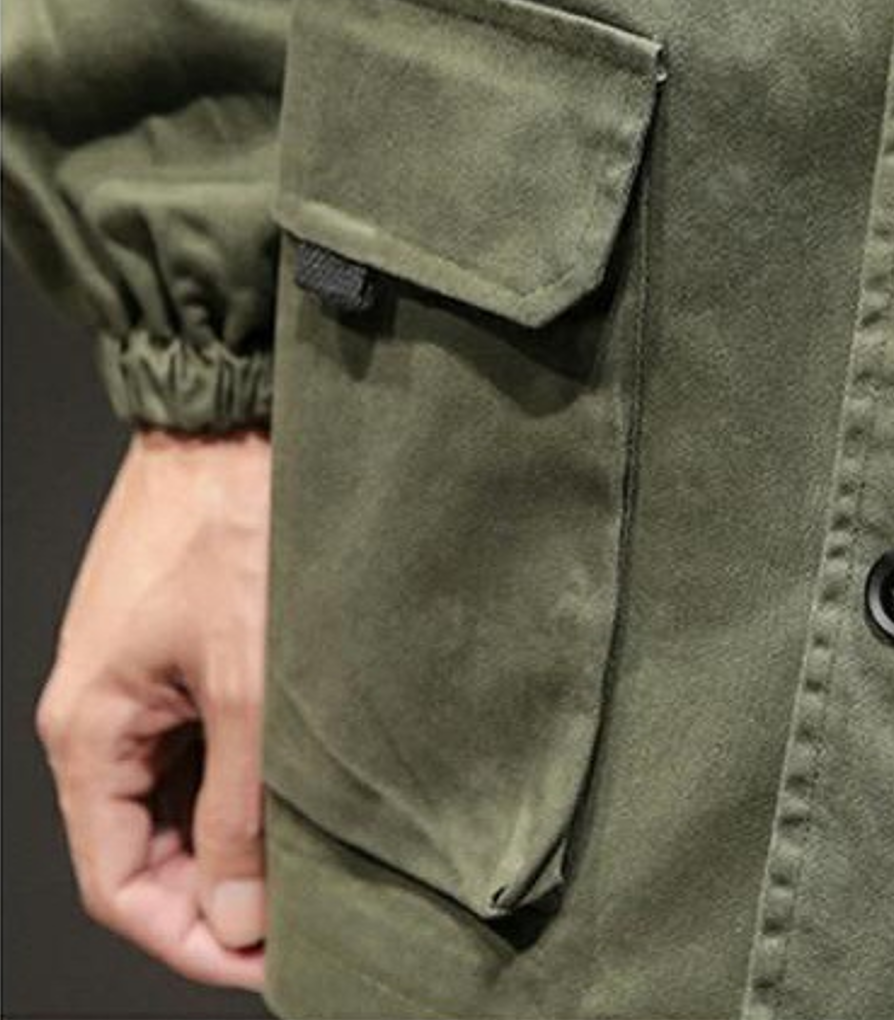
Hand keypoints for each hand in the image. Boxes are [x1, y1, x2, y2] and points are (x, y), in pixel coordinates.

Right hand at [34, 424, 271, 989]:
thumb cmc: (239, 529)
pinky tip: (301, 781)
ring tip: (315, 855)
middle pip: (147, 846)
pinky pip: (198, 737)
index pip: (121, 884)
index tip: (268, 962)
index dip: (191, 938)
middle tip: (305, 915)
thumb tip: (236, 913)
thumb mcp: (250, 681)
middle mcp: (101, 714)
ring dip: (237, 832)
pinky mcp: (176, 642)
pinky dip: (244, 771)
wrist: (235, 417)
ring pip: (179, 793)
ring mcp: (137, 677)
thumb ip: (243, 805)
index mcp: (92, 733)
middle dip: (219, 893)